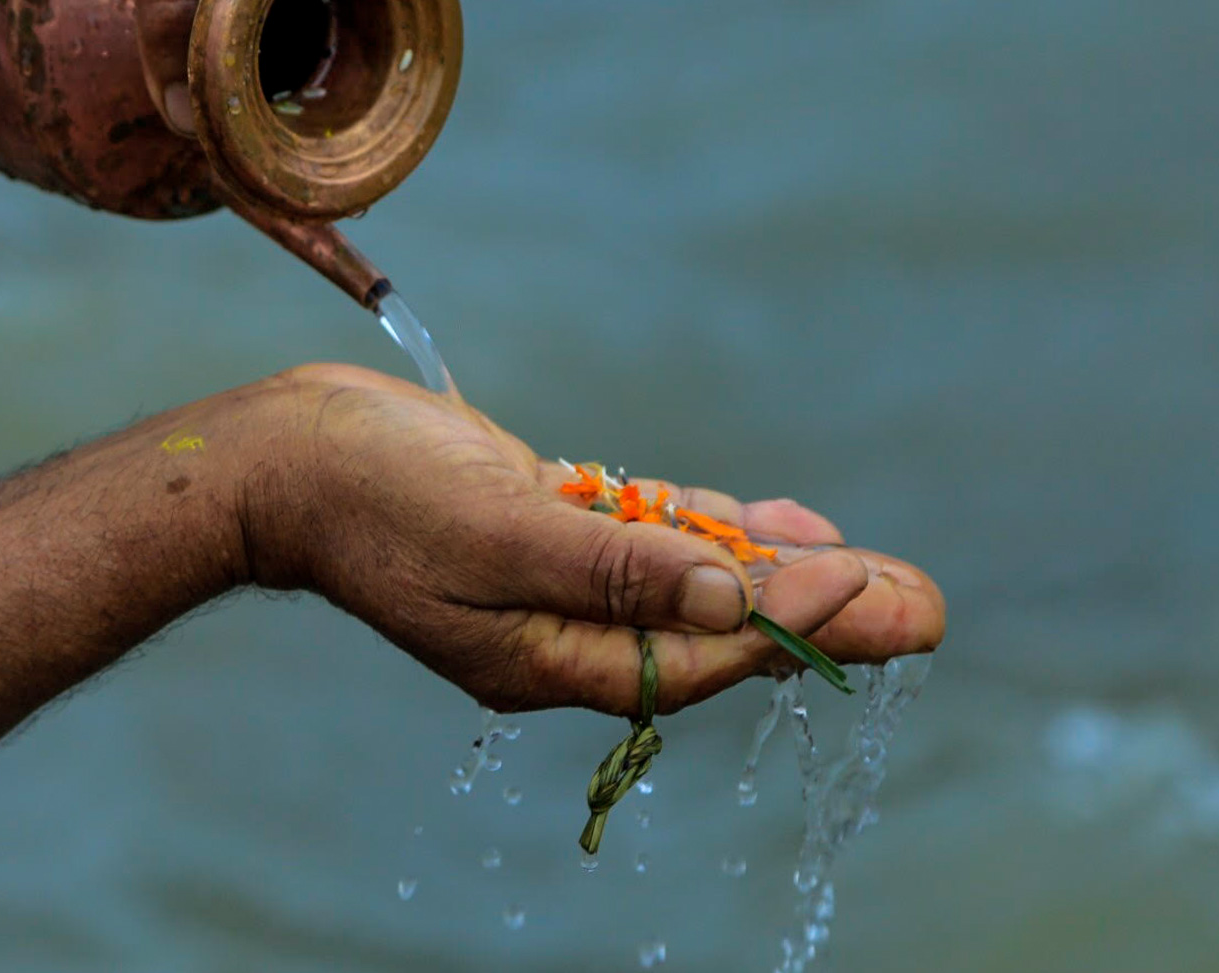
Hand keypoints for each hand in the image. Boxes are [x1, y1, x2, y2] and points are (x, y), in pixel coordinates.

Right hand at [234, 364, 945, 715]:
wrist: (289, 457)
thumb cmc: (376, 496)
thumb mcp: (498, 534)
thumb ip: (614, 568)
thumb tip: (729, 600)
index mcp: (549, 656)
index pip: (695, 652)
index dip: (789, 625)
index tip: (873, 591)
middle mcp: (564, 632)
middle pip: (717, 631)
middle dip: (822, 616)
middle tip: (928, 607)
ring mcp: (558, 582)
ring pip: (695, 585)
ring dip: (786, 573)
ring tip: (887, 572)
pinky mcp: (551, 530)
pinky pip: (654, 543)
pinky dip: (719, 534)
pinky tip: (786, 526)